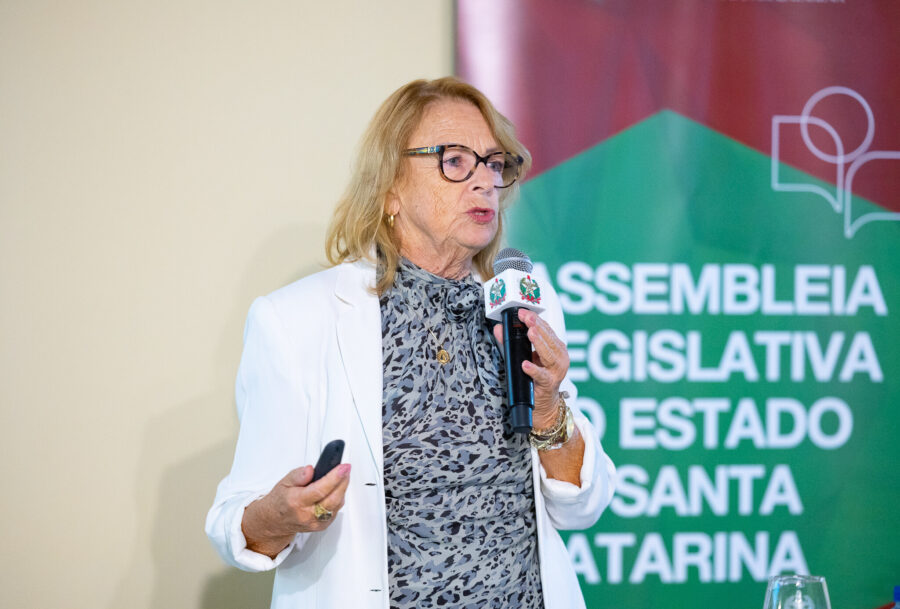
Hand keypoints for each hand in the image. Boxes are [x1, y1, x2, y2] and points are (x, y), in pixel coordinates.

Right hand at [243, 462, 350, 556]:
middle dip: (343, 482)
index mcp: (296, 502)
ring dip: (342, 489)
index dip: (334, 477)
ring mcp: (315, 523)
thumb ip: (298, 475)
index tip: (343, 467)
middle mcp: (307, 515)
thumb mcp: (284, 482)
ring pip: (337, 505)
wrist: (275, 521)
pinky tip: (336, 489)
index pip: (319, 490)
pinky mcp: (322, 526)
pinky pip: (336, 511)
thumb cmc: (280, 501)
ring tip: (342, 476)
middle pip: (332, 499)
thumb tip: (310, 469)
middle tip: (346, 469)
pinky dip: (339, 498)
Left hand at [492, 308, 569, 427]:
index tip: (523, 311)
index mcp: (555, 348)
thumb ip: (509, 343)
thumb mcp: (523, 357)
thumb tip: (497, 328)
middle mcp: (559, 358)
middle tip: (526, 317)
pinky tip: (525, 364)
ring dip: (539, 342)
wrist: (542, 405)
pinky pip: (542, 376)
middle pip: (549, 339)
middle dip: (537, 326)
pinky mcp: (549, 384)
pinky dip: (534, 370)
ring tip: (530, 332)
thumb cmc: (535, 379)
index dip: (535, 319)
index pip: (547, 329)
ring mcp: (556, 371)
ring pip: (549, 355)